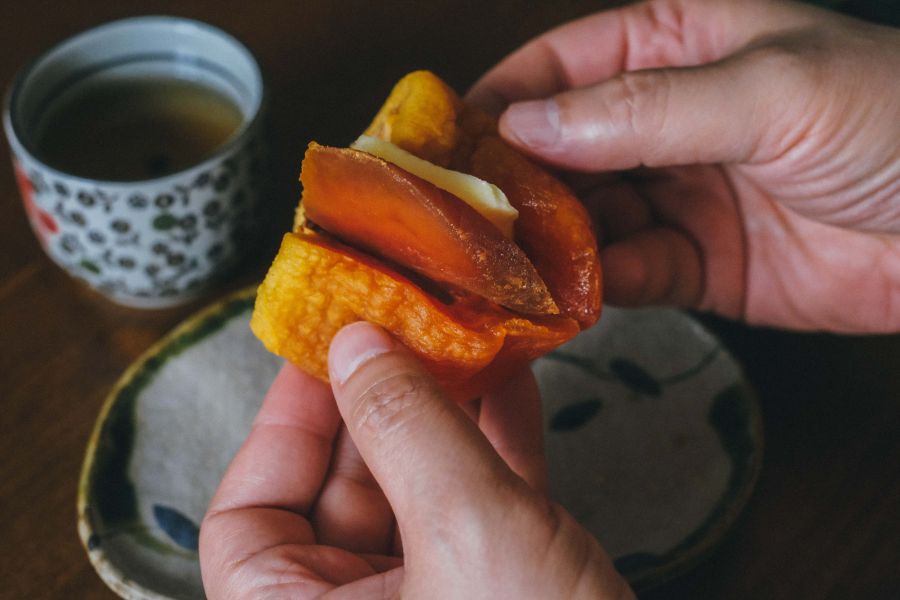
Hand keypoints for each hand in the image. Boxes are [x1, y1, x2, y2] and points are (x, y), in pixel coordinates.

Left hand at [200, 322, 633, 598]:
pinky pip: (480, 509)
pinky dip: (496, 447)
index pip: (249, 518)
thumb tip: (354, 341)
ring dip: (445, 414)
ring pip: (418, 492)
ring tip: (465, 336)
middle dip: (380, 402)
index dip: (281, 425)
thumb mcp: (468, 533)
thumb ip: (406, 427)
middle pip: (341, 492)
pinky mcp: (498, 597)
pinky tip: (514, 383)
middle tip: (408, 322)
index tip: (323, 346)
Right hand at [467, 0, 899, 332]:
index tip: (443, 140)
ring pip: (583, 219)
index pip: (562, 66)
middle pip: (559, 149)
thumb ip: (643, 111)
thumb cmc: (896, 123)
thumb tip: (530, 124)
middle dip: (510, 183)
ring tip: (501, 267)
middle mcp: (665, 121)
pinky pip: (624, 275)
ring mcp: (676, 196)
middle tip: (459, 219)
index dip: (500, 98)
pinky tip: (565, 298)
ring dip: (545, 244)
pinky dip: (592, 289)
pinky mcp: (694, 267)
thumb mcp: (770, 92)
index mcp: (678, 47)